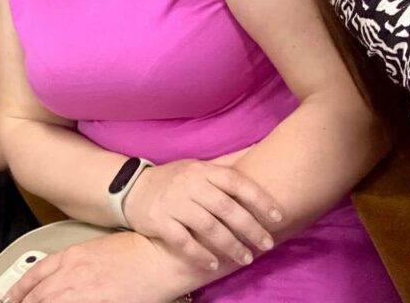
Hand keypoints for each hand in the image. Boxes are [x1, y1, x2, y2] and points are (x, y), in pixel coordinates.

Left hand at [5, 232, 182, 302]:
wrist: (159, 254)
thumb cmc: (135, 250)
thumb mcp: (97, 251)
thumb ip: (75, 265)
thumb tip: (60, 282)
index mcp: (71, 256)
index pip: (35, 275)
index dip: (19, 289)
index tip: (10, 298)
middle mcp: (72, 273)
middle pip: (37, 295)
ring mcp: (84, 292)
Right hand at [123, 159, 281, 269]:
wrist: (132, 188)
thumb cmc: (175, 179)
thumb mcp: (199, 165)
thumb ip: (228, 162)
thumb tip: (259, 146)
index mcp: (202, 170)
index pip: (236, 181)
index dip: (259, 199)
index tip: (278, 217)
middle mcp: (189, 184)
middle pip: (226, 208)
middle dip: (250, 228)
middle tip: (267, 244)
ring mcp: (173, 203)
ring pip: (207, 227)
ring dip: (230, 245)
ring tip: (246, 258)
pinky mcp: (159, 221)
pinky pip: (183, 241)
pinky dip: (200, 254)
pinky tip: (214, 264)